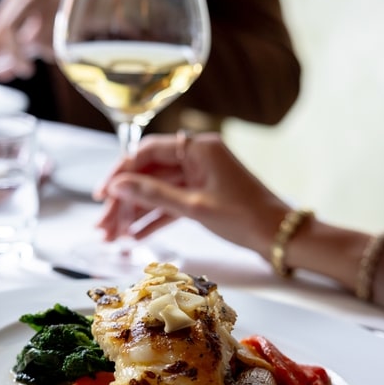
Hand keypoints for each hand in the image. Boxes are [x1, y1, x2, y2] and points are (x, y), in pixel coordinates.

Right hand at [95, 133, 290, 254]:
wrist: (280, 236)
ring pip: (157, 190)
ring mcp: (200, 176)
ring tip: (113, 236)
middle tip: (103, 225)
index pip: (147, 151)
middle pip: (149, 173)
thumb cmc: (244, 217)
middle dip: (124, 200)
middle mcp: (197, 156)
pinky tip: (135, 236)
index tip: (103, 196)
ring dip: (135, 212)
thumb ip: (153, 194)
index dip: (121, 172)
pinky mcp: (204, 194)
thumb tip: (118, 186)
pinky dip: (154, 218)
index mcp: (198, 148)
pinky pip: (171, 202)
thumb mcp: (194, 207)